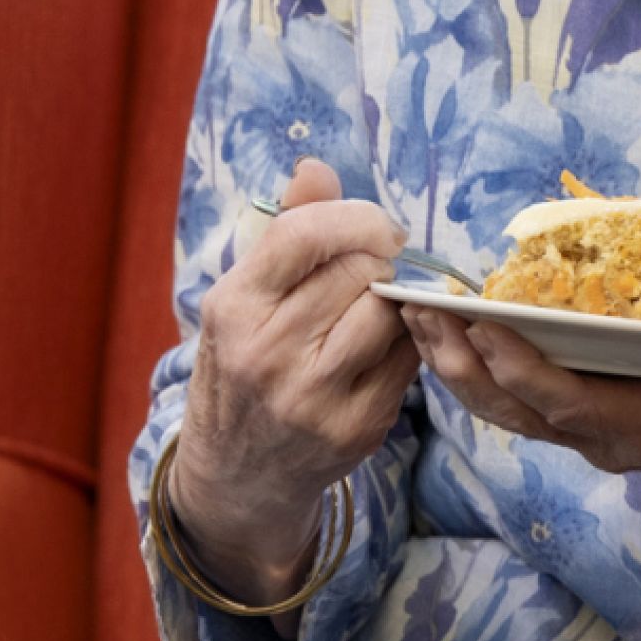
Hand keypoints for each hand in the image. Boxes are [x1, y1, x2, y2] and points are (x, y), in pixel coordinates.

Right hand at [163, 159, 417, 597]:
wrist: (238, 473)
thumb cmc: (241, 367)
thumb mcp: (241, 299)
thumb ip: (284, 229)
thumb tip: (318, 168)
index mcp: (233, 309)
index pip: (305, 235)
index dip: (354, 217)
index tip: (371, 225)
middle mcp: (268, 354)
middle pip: (358, 270)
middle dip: (382, 255)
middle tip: (383, 261)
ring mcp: (315, 397)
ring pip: (389, 314)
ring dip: (398, 298)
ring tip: (383, 299)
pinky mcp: (357, 428)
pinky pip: (407, 360)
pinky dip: (407, 340)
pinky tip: (387, 341)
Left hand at [406, 314, 640, 500]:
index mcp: (639, 434)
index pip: (569, 406)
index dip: (525, 371)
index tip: (485, 328)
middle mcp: (595, 436)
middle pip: (512, 407)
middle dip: (462, 363)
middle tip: (418, 311)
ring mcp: (578, 427)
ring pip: (497, 403)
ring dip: (452, 360)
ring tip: (409, 310)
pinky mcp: (572, 409)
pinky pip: (507, 391)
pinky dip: (470, 359)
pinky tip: (440, 323)